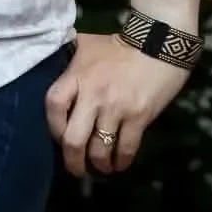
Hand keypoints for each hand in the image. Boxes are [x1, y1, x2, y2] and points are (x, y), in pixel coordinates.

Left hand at [44, 32, 191, 177]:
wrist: (159, 42)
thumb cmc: (120, 45)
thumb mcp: (87, 44)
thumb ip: (70, 58)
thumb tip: (55, 64)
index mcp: (76, 76)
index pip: (53, 107)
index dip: (53, 128)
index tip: (59, 138)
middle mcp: (93, 94)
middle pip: (73, 139)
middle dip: (72, 161)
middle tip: (76, 169)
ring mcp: (116, 107)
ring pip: (99, 149)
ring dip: (98, 164)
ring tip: (100, 168)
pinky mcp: (139, 117)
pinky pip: (125, 148)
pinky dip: (120, 162)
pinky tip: (119, 164)